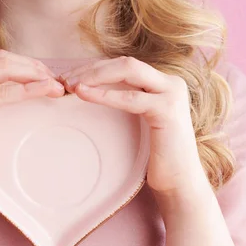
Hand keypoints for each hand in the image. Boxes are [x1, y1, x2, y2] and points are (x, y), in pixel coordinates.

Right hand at [0, 50, 64, 188]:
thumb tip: (17, 90)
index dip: (25, 64)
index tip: (48, 76)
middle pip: (2, 58)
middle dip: (34, 67)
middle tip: (58, 80)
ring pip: (4, 68)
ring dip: (35, 75)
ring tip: (58, 86)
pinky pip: (2, 92)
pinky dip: (27, 90)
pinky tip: (45, 90)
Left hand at [61, 56, 209, 197]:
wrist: (180, 183)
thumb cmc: (157, 157)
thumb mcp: (142, 122)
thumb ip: (130, 102)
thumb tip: (93, 91)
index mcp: (164, 83)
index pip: (125, 65)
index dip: (96, 68)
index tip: (70, 77)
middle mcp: (171, 83)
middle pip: (125, 63)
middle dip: (92, 68)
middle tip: (64, 79)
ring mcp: (172, 94)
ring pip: (128, 71)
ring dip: (95, 76)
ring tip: (70, 85)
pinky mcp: (167, 110)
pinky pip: (130, 98)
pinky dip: (105, 95)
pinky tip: (84, 94)